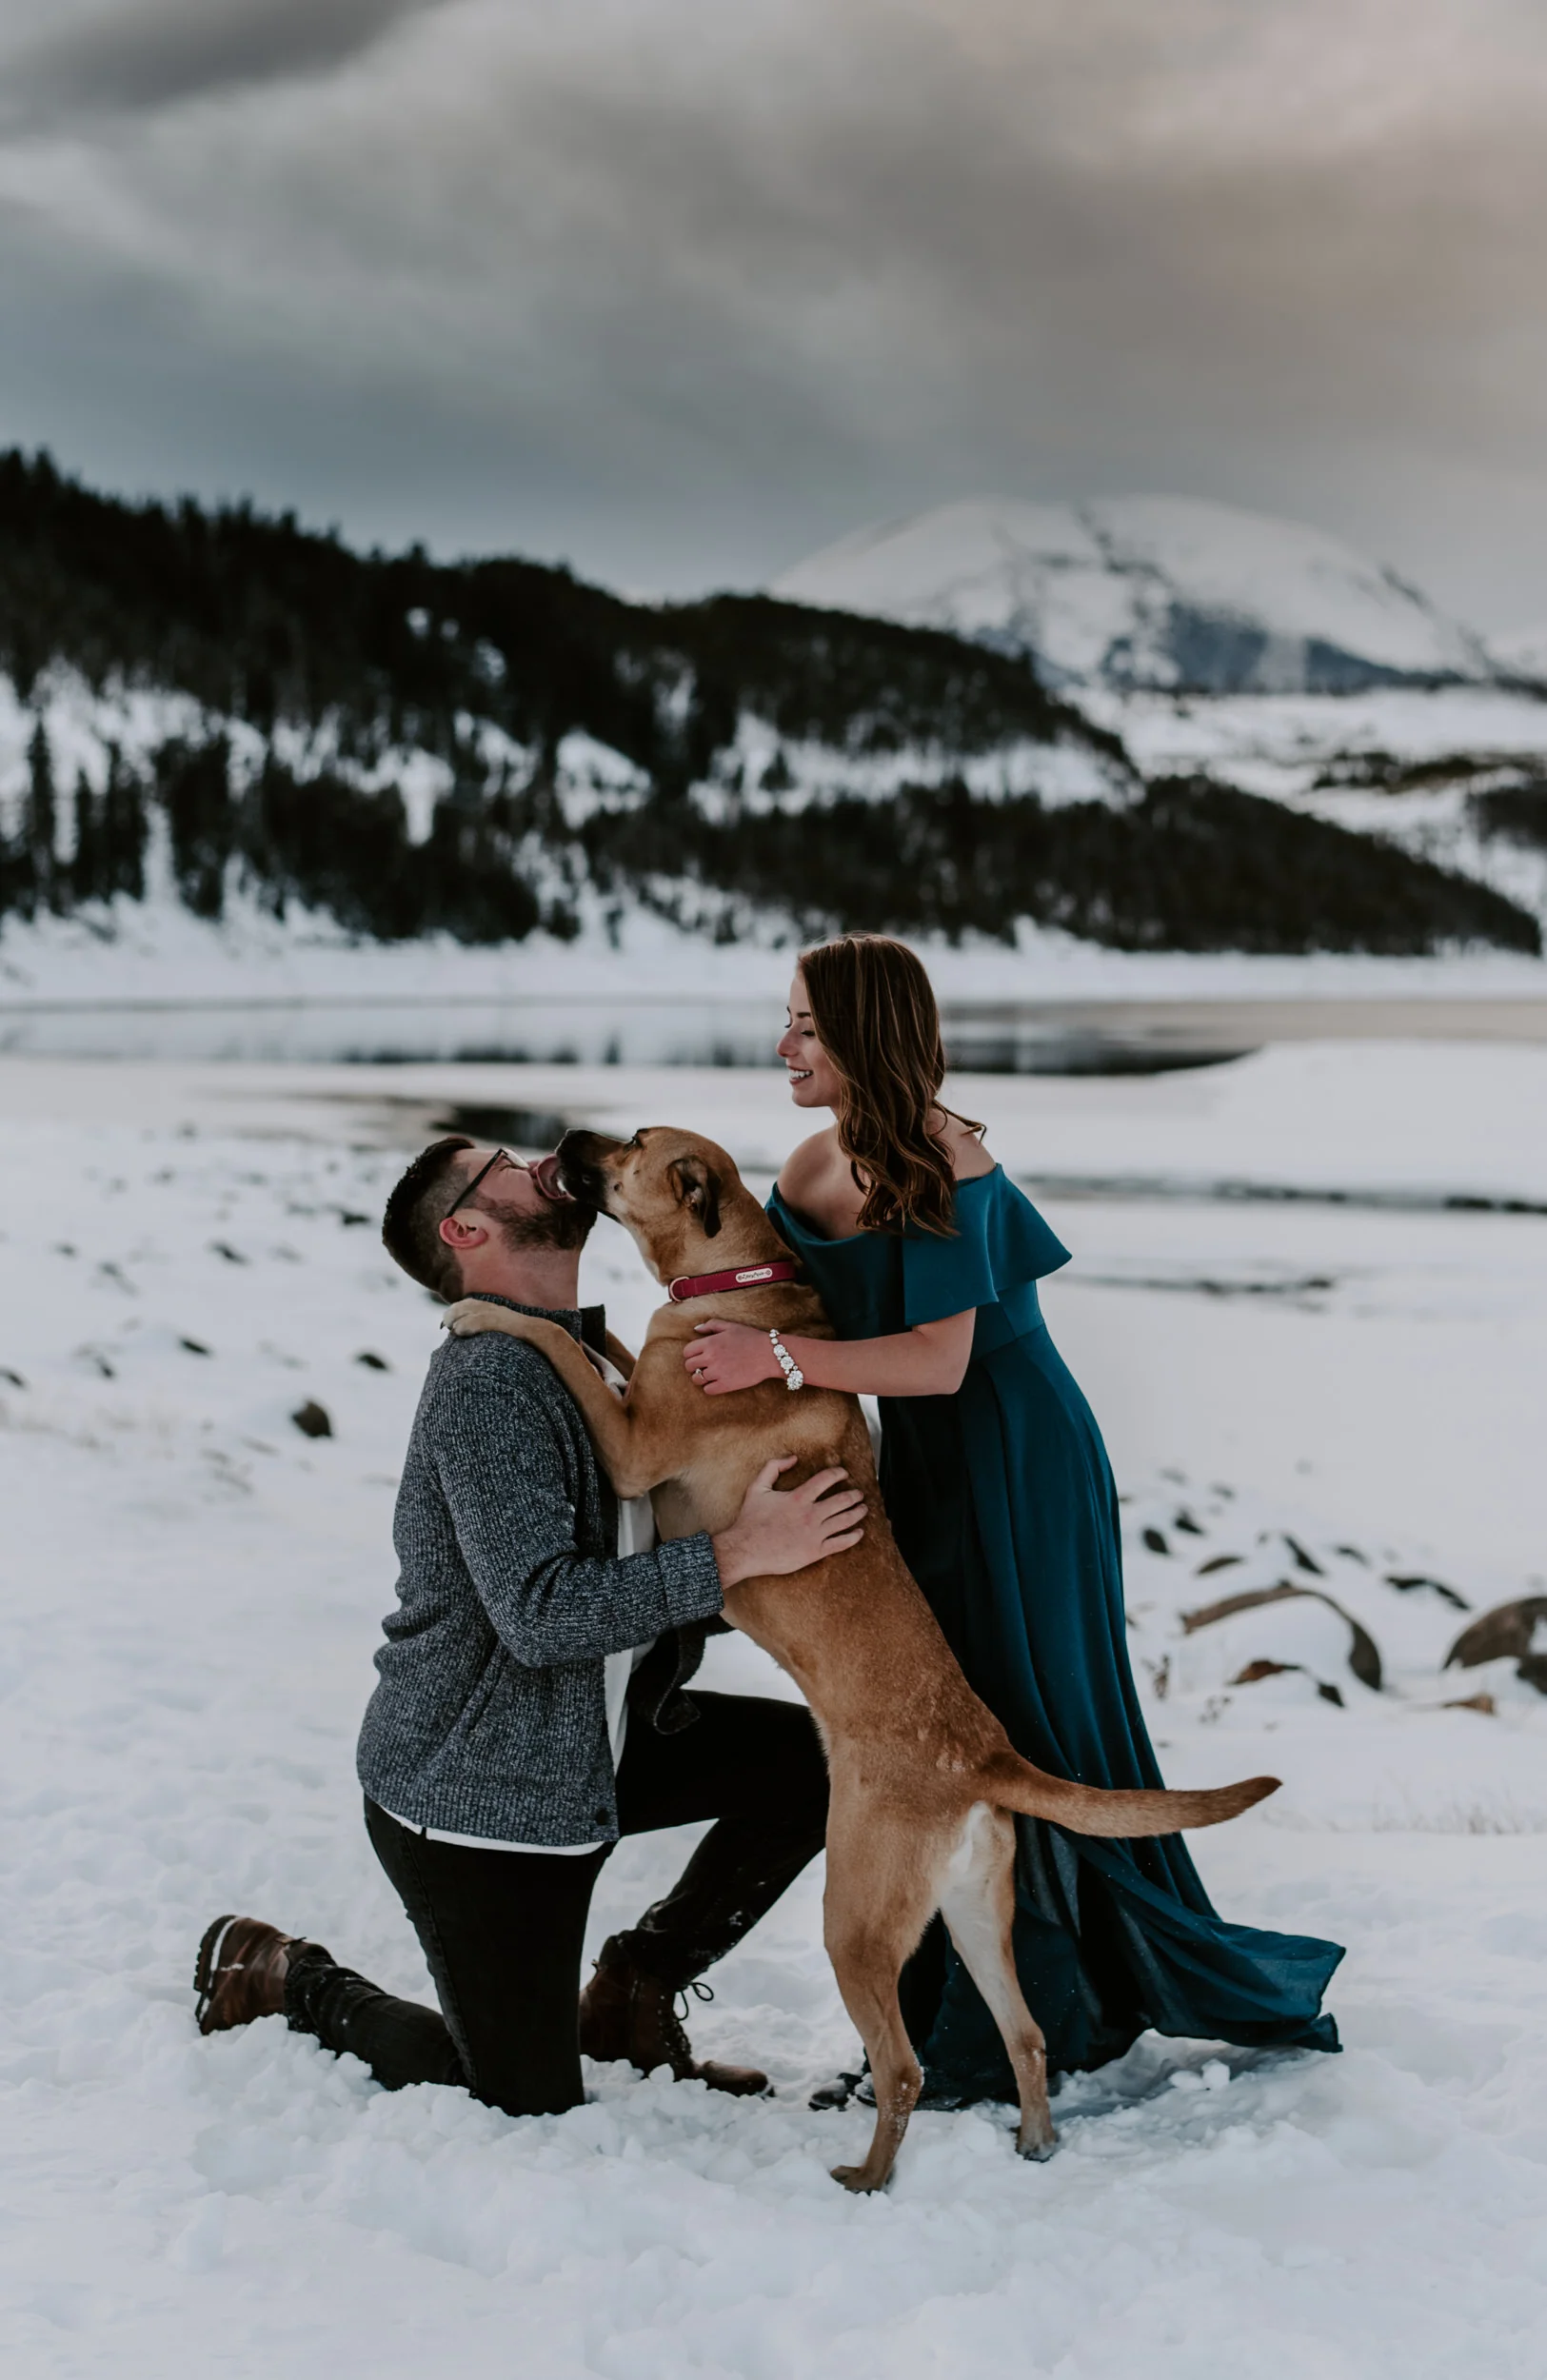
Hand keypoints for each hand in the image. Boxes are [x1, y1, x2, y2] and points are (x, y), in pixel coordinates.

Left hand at [684, 1319, 784, 1394]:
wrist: (769, 1354)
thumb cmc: (751, 1338)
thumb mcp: (731, 1326)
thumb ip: (712, 1325)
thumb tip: (696, 1329)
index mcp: (710, 1343)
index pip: (686, 1352)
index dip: (691, 1354)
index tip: (699, 1356)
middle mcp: (710, 1358)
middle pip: (689, 1366)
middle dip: (694, 1366)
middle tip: (704, 1366)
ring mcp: (717, 1372)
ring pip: (696, 1379)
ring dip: (701, 1378)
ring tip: (711, 1375)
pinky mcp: (726, 1385)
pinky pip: (707, 1390)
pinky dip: (710, 1387)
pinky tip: (718, 1382)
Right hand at [711, 1458, 865, 1584]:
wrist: (745, 1550)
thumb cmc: (750, 1520)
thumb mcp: (757, 1487)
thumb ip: (773, 1467)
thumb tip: (792, 1458)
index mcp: (798, 1497)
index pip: (826, 1479)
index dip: (838, 1473)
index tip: (843, 1473)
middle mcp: (810, 1514)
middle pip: (842, 1500)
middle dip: (854, 1495)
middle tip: (859, 1494)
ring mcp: (815, 1534)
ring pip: (845, 1520)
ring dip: (858, 1513)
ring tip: (863, 1509)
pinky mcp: (815, 1552)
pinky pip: (841, 1543)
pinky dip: (853, 1537)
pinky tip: (859, 1532)